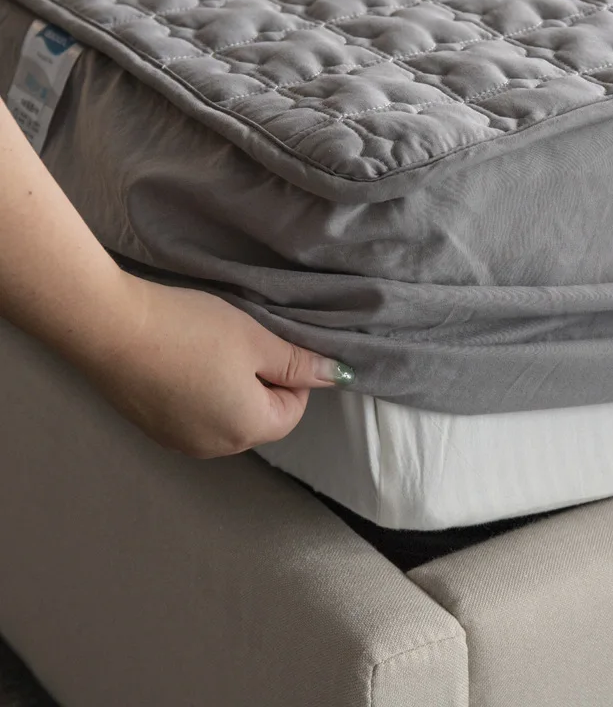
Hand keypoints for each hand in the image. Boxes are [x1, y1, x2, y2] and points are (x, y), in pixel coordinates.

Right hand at [74, 273, 352, 458]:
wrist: (109, 328)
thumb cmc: (191, 331)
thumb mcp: (256, 340)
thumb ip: (299, 364)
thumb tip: (339, 376)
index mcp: (247, 430)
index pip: (292, 412)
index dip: (290, 376)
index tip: (268, 345)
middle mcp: (215, 448)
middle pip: (259, 418)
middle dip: (259, 383)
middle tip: (238, 343)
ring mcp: (178, 442)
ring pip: (226, 416)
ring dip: (228, 387)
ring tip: (206, 349)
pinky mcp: (152, 430)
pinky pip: (194, 416)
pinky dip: (198, 392)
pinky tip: (180, 361)